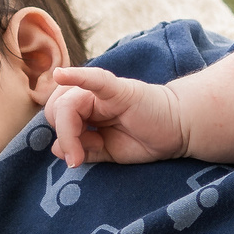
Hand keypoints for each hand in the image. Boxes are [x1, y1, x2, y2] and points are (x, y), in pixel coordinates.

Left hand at [44, 65, 187, 166]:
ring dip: (70, 132)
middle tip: (79, 155)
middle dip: (64, 135)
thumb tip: (55, 148)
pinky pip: (95, 80)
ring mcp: (103, 92)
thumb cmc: (144, 138)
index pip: (55, 116)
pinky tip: (61, 73)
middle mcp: (90, 97)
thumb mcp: (108, 152)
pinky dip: (77, 76)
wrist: (177, 130)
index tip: (75, 160)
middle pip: (56, 109)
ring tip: (89, 149)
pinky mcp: (120, 90)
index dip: (60, 139)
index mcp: (85, 109)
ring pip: (68, 104)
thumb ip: (84, 149)